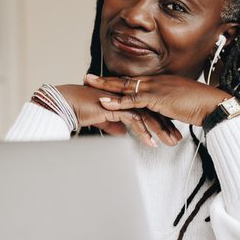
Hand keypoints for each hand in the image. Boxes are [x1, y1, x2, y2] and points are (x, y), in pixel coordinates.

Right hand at [54, 84, 181, 146]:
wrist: (64, 104)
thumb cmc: (77, 109)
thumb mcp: (100, 119)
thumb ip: (112, 123)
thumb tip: (121, 131)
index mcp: (122, 97)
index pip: (146, 107)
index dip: (158, 119)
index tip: (168, 131)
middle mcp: (123, 96)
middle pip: (151, 109)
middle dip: (165, 125)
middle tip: (175, 138)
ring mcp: (120, 100)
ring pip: (147, 114)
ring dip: (159, 130)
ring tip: (169, 142)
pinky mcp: (114, 107)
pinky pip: (134, 119)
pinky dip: (144, 132)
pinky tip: (151, 143)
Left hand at [83, 74, 230, 126]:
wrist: (214, 105)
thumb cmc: (202, 107)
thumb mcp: (180, 106)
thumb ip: (168, 109)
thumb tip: (162, 116)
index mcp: (162, 82)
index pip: (135, 80)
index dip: (119, 80)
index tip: (105, 80)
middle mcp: (157, 81)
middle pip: (126, 79)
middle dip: (106, 79)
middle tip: (89, 77)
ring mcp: (157, 88)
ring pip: (126, 86)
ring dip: (106, 86)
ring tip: (90, 84)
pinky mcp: (158, 98)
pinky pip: (133, 100)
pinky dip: (117, 101)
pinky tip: (105, 102)